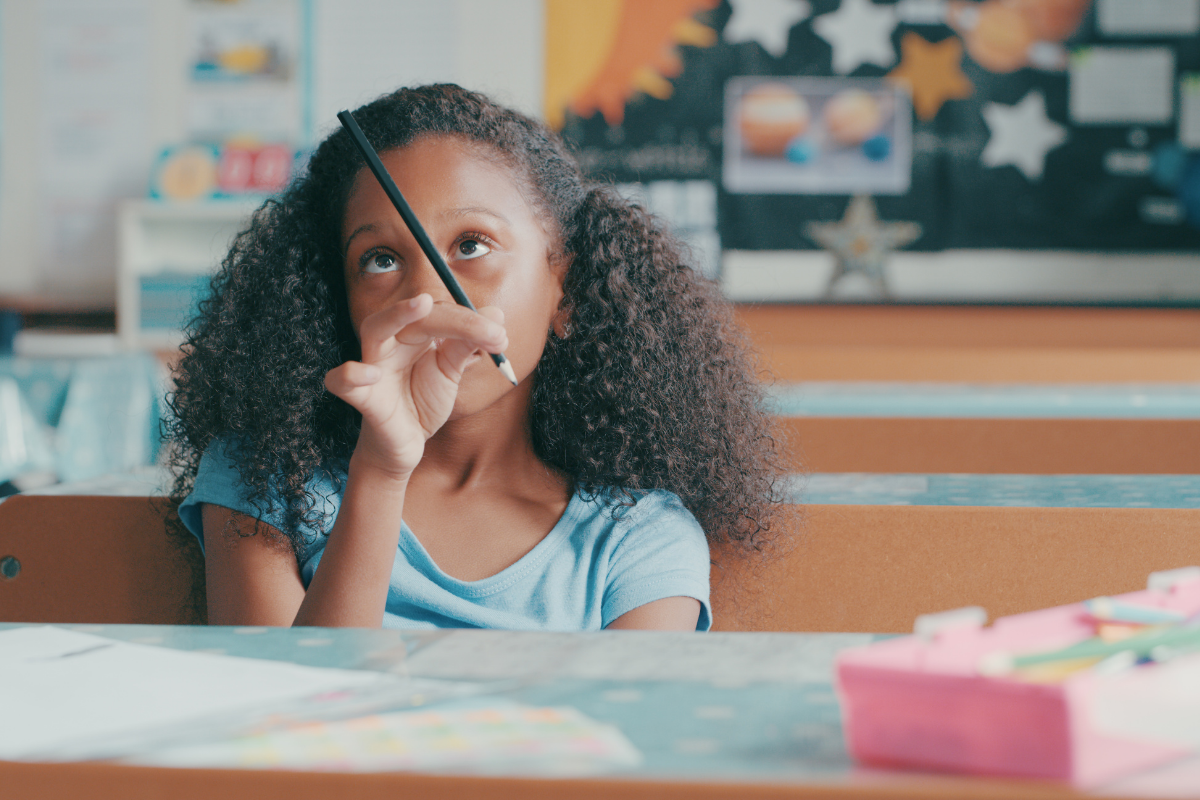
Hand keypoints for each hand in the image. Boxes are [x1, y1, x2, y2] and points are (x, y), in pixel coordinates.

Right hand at [323, 294, 507, 477]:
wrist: (405, 446)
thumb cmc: (422, 401)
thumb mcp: (449, 372)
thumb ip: (468, 345)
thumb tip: (497, 315)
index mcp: (414, 334)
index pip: (442, 313)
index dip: (472, 320)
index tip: (501, 337)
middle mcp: (393, 343)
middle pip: (415, 315)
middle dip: (454, 317)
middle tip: (489, 330)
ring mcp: (374, 367)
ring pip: (374, 329)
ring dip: (396, 315)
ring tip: (422, 305)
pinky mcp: (363, 398)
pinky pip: (342, 382)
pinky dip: (351, 375)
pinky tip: (370, 374)